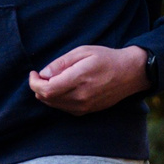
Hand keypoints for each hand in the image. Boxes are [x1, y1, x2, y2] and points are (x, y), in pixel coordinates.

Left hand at [30, 45, 149, 114]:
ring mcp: (84, 106)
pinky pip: (64, 108)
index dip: (34, 83)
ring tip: (52, 80)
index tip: (34, 73)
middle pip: (47, 99)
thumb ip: (61, 63)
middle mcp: (81, 97)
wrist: (129, 73)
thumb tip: (43, 73)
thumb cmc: (106, 58)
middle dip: (38, 88)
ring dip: (47, 94)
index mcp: (79, 79)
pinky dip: (57, 99)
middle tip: (41, 75)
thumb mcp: (83, 51)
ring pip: (54, 105)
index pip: (47, 89)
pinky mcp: (87, 111)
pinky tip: (62, 88)